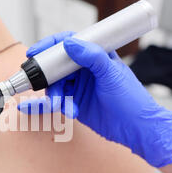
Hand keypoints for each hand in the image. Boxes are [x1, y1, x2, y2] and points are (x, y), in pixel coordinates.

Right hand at [19, 32, 171, 167]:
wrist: (135, 129)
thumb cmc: (131, 99)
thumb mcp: (111, 74)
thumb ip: (92, 56)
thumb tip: (70, 43)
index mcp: (95, 55)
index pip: (68, 43)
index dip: (50, 45)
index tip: (35, 52)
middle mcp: (84, 69)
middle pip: (56, 66)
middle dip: (47, 75)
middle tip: (41, 82)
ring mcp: (79, 86)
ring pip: (55, 85)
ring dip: (55, 95)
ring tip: (61, 105)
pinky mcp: (75, 102)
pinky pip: (60, 101)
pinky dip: (62, 105)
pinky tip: (71, 111)